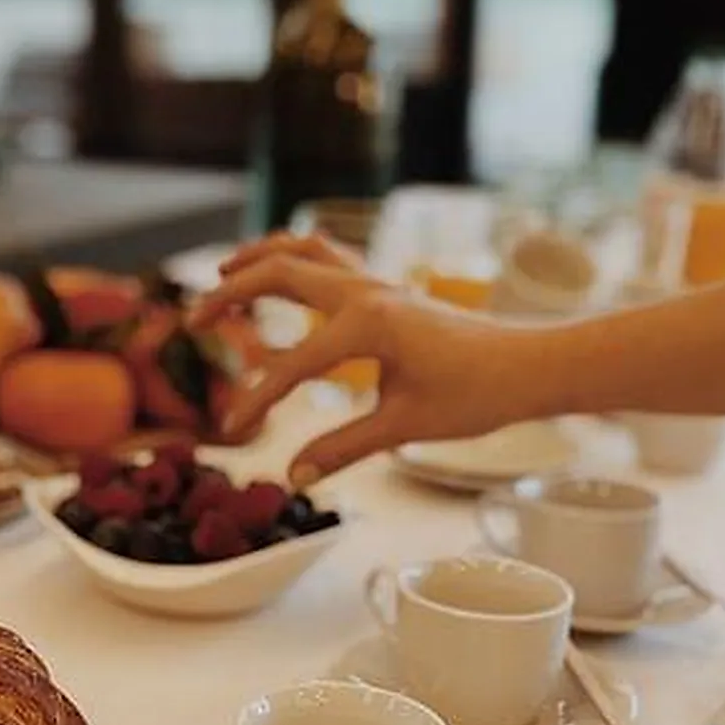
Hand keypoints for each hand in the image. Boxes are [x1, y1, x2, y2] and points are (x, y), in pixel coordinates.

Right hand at [188, 233, 547, 485]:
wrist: (530, 366)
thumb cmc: (477, 395)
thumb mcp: (405, 426)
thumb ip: (343, 447)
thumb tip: (295, 473)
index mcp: (368, 326)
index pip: (293, 365)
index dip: (258, 401)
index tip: (234, 431)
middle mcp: (366, 292)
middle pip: (280, 274)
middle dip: (231, 294)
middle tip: (194, 321)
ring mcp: (377, 284)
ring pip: (304, 251)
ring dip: (260, 258)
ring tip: (223, 274)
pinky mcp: (387, 289)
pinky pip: (330, 258)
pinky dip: (296, 257)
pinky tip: (280, 270)